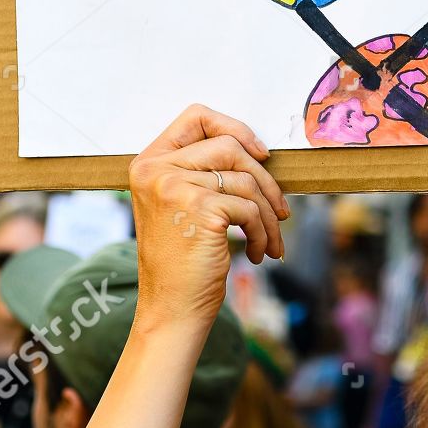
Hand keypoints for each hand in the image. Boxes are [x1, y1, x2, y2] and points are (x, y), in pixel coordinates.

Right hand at [129, 103, 289, 328]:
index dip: (235, 128)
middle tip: (279, 211)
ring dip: (268, 213)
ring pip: (245, 178)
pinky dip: (262, 232)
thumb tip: (258, 151)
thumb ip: (204, 173)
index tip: (261, 154)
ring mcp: (174, 186)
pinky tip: (258, 254)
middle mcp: (155, 170)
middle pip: (229, 145)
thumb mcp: (183, 207)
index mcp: (148, 163)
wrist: (172, 310)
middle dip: (265, 179)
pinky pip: (249, 207)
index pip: (196, 117)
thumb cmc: (184, 263)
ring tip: (270, 240)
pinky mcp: (198, 208)